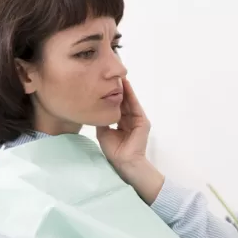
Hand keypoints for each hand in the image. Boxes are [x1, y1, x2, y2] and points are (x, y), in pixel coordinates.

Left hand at [97, 78, 163, 203]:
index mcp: (122, 123)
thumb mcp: (104, 132)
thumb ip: (102, 120)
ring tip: (118, 76)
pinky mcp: (143, 122)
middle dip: (118, 88)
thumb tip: (94, 109)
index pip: (117, 105)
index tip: (103, 84)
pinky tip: (125, 85)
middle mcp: (130, 119)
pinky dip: (130, 95)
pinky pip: (135, 106)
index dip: (111, 95)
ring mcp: (138, 120)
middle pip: (124, 100)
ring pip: (130, 101)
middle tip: (111, 75)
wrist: (124, 163)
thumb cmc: (114, 151)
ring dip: (125, 88)